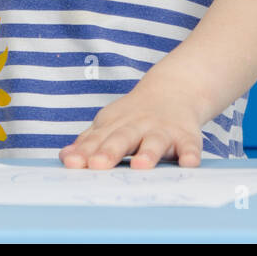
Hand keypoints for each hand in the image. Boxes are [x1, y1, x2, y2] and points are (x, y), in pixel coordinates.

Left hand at [58, 82, 202, 169]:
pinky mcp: (187, 137)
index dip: (85, 152)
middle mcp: (138, 126)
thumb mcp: (110, 124)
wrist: (175, 90)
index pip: (98, 139)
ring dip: (148, 153)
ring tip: (140, 165)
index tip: (73, 164)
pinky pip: (190, 147)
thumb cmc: (135, 116)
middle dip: (110, 151)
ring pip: (155, 142)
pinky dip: (190, 154)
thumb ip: (89, 142)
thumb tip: (65, 157)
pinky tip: (189, 164)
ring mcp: (163, 131)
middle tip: (97, 165)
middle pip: (122, 138)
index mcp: (116, 124)